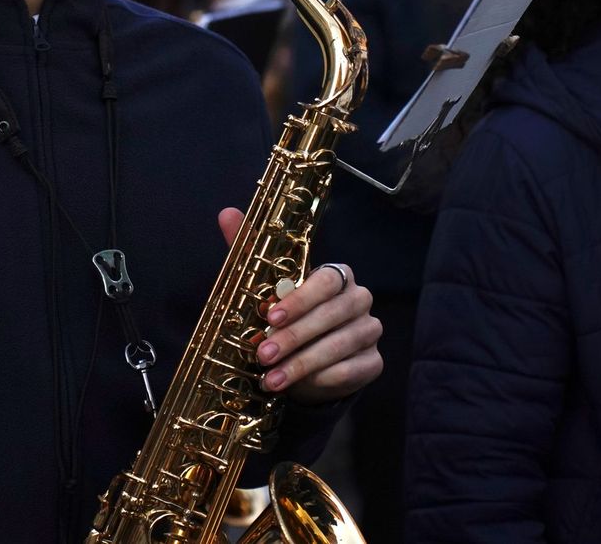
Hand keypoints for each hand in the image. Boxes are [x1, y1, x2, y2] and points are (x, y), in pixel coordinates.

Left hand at [218, 208, 383, 405]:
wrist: (307, 360)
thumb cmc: (288, 316)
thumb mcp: (266, 284)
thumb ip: (250, 250)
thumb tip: (227, 213)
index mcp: (336, 275)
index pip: (325, 281)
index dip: (299, 299)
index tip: (269, 317)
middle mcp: (359, 299)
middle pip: (332, 315)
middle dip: (294, 337)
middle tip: (263, 354)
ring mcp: (370, 331)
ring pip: (341, 345)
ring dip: (303, 364)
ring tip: (272, 378)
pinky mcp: (374, 362)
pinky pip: (354, 369)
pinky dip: (324, 379)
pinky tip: (299, 387)